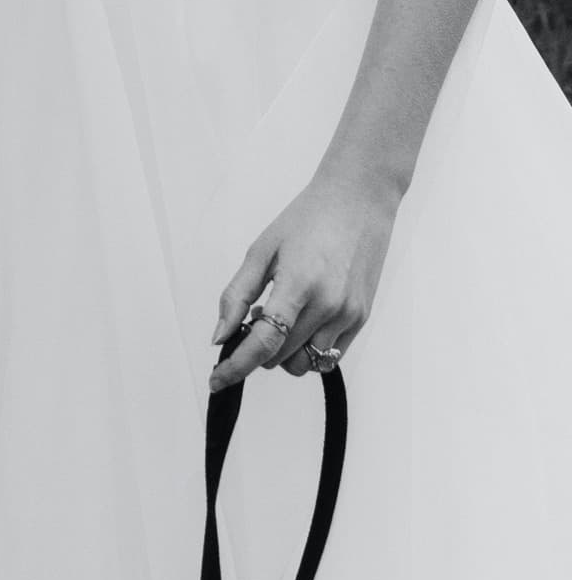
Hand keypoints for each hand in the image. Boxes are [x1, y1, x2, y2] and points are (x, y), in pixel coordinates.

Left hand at [207, 173, 399, 392]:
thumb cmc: (308, 218)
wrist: (358, 200)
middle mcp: (328, 305)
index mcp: (298, 284)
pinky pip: (330, 357)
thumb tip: (220, 335)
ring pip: (305, 364)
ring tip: (281, 316)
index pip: (263, 343)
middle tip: (255, 318)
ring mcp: (349, 314)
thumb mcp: (262, 250)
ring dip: (283, 353)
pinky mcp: (362, 318)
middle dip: (257, 350)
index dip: (235, 366)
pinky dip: (307, 350)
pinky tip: (301, 322)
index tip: (217, 380)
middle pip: (280, 357)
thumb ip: (237, 295)